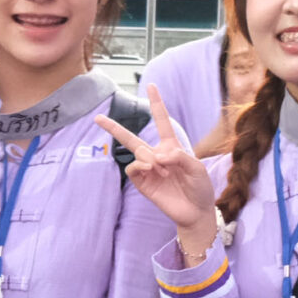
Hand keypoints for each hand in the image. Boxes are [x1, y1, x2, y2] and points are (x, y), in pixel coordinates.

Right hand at [99, 82, 219, 247]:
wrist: (196, 211)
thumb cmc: (200, 187)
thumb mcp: (196, 167)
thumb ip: (179, 156)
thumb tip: (157, 155)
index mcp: (171, 147)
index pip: (162, 121)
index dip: (156, 104)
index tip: (150, 86)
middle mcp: (156, 156)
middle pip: (131, 138)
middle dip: (114, 127)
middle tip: (97, 118)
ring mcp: (148, 170)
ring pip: (135, 152)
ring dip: (148, 157)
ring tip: (162, 170)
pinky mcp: (142, 183)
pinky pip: (133, 168)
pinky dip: (141, 165)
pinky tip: (152, 170)